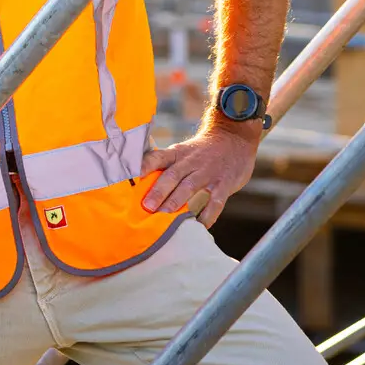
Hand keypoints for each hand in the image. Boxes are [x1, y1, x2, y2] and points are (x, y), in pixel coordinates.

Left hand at [139, 123, 258, 227]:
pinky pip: (216, 201)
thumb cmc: (201, 151)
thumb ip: (166, 166)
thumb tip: (141, 184)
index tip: (130, 179)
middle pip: (171, 175)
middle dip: (158, 191)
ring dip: (176, 202)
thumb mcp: (183, 152)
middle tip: (146, 207)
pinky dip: (207, 215)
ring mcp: (208, 172)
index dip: (144, 167)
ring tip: (164, 217)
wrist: (233, 138)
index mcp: (177, 153)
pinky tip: (199, 225)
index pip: (157, 157)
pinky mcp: (224, 183)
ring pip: (189, 187)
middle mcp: (190, 161)